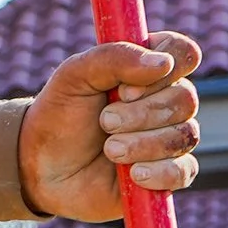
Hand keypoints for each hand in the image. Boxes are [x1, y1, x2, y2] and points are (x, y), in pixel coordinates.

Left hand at [17, 32, 201, 222]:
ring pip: (185, 136)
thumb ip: (113, 58)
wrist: (42, 167)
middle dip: (142, 113)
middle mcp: (165, 100)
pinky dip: (159, 172)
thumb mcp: (74, 76)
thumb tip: (164, 63)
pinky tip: (134, 174)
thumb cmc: (60, 115)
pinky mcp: (167, 174)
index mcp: (148, 68)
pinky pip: (184, 171)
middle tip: (105, 121)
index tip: (125, 88)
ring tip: (109, 150)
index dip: (164, 69)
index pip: (182, 53)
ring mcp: (168, 138)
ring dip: (143, 143)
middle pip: (185, 99)